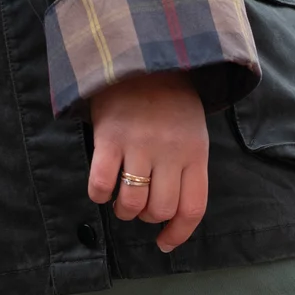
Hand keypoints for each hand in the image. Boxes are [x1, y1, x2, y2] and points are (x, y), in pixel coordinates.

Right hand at [87, 70, 209, 252]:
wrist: (141, 52)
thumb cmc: (168, 99)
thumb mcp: (191, 130)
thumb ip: (186, 168)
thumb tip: (170, 216)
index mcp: (194, 151)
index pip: (192, 208)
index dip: (178, 233)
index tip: (164, 243)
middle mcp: (170, 151)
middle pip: (159, 209)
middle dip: (147, 217)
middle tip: (139, 205)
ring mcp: (139, 143)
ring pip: (131, 203)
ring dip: (123, 210)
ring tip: (121, 198)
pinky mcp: (110, 136)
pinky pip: (102, 184)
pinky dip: (99, 194)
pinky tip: (102, 187)